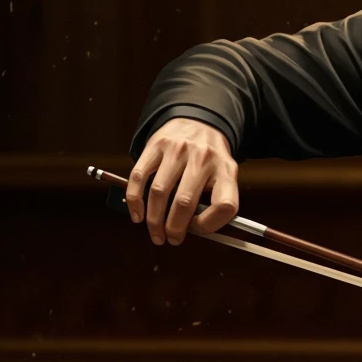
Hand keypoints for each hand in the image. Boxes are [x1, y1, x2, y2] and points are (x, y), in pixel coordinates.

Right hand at [127, 118, 239, 245]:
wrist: (198, 121)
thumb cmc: (210, 160)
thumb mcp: (223, 176)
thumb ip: (215, 201)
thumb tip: (191, 232)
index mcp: (226, 169)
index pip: (225, 205)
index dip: (210, 225)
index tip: (197, 230)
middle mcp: (203, 157)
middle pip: (185, 202)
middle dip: (174, 229)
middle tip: (170, 239)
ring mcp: (178, 149)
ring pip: (159, 193)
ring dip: (153, 220)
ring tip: (154, 232)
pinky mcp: (156, 144)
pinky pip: (139, 177)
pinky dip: (134, 201)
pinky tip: (137, 214)